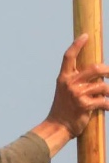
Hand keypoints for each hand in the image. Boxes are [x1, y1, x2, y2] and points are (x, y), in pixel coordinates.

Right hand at [33, 36, 108, 153]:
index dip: (77, 44)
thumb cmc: (65, 108)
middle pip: (96, 68)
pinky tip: (108, 107)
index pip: (69, 57)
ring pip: (104, 86)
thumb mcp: (66, 91)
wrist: (58, 127)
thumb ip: (78, 80)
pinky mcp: (85, 105)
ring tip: (106, 98)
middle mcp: (69, 83)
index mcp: (64, 78)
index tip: (85, 35)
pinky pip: (105, 101)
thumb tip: (99, 71)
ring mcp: (77, 94)